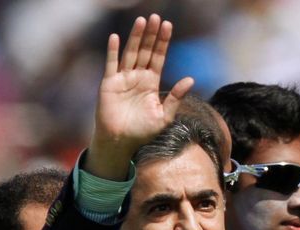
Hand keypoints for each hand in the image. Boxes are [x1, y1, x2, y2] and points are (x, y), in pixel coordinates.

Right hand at [85, 14, 193, 179]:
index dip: (162, 42)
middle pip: (145, 51)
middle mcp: (137, 77)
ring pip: (130, 53)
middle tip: (156, 17)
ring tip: (141, 21)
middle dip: (150, 34)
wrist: (122, 142)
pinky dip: (113, 51)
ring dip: (135, 37)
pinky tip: (116, 38)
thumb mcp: (164, 116)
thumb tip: (190, 79)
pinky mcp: (109, 84)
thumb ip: (175, 97)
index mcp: (151, 83)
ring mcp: (123, 78)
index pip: (158, 57)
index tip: (167, 25)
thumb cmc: (143, 131)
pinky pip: (111, 64)